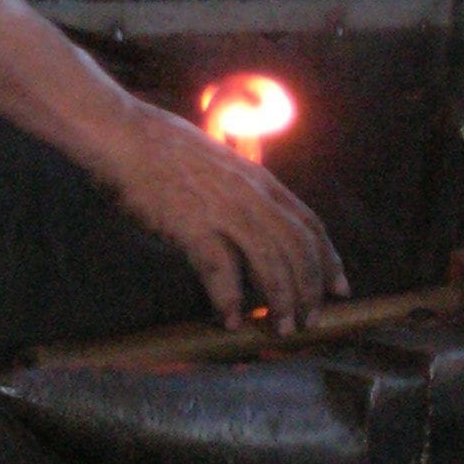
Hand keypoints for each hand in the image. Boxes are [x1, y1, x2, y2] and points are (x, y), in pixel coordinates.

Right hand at [95, 96, 346, 332]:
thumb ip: (238, 187)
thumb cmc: (162, 145)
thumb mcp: (219, 160)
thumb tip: (247, 216)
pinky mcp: (194, 227)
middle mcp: (252, 196)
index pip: (309, 223)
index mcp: (260, 180)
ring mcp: (225, 211)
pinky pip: (222, 272)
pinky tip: (231, 320)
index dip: (329, 259)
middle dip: (310, 289)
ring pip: (271, 263)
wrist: (124, 134)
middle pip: (298, 249)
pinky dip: (230, 301)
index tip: (339, 287)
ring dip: (281, 300)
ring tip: (281, 329)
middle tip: (311, 320)